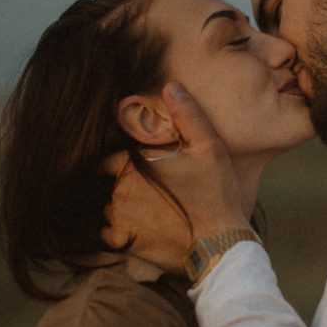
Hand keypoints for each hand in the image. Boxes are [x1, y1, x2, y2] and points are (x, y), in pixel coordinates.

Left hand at [101, 82, 251, 272]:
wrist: (219, 241)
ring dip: (120, 206)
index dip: (121, 160)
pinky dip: (118, 231)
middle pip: (106, 180)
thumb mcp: (209, 147)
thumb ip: (188, 115)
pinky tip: (140, 228)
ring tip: (148, 210)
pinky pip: (107, 233)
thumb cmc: (216, 191)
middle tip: (148, 190)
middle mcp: (119, 188)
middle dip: (121, 182)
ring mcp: (118, 217)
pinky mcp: (123, 241)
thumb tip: (170, 85)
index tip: (139, 166)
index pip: (108, 157)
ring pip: (107, 206)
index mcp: (135, 162)